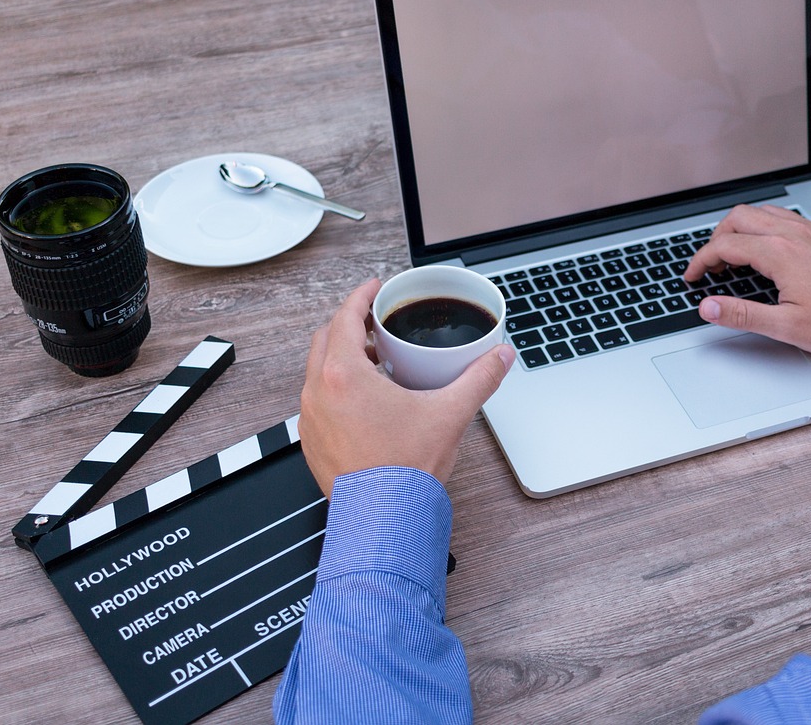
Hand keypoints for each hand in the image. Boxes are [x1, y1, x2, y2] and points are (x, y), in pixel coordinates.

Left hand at [298, 279, 515, 496]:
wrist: (383, 522)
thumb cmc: (406, 471)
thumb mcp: (450, 414)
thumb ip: (479, 378)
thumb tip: (500, 356)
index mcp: (344, 375)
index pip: (345, 317)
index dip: (361, 297)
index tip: (374, 288)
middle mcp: (318, 393)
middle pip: (326, 339)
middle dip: (351, 325)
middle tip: (378, 323)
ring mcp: (310, 419)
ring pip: (319, 371)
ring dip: (343, 357)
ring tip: (377, 362)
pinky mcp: (312, 442)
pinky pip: (319, 400)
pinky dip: (337, 388)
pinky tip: (367, 401)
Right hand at [683, 204, 810, 356]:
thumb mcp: (786, 326)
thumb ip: (742, 314)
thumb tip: (708, 307)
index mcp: (780, 253)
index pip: (724, 245)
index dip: (700, 261)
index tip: (693, 276)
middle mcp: (793, 234)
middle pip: (738, 217)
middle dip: (715, 238)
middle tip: (710, 264)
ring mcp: (809, 230)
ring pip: (760, 212)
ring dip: (739, 228)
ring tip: (733, 256)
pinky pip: (782, 216)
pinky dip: (762, 226)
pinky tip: (765, 248)